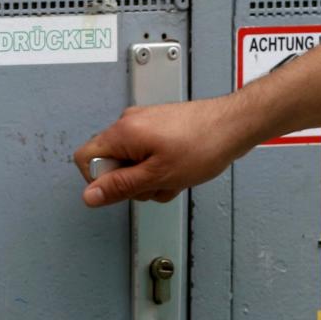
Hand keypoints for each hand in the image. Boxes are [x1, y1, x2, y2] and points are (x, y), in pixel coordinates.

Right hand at [73, 95, 253, 206]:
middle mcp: (129, 122)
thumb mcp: (158, 176)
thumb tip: (90, 196)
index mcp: (123, 131)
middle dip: (132, 182)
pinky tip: (180, 170)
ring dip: (150, 178)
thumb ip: (120, 187)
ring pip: (132, 163)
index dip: (102, 181)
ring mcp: (145, 123)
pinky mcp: (159, 127)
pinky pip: (148, 155)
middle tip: (156, 182)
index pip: (86, 159)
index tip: (126, 188)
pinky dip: (161, 168)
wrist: (234, 125)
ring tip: (174, 175)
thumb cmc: (204, 144)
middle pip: (111, 164)